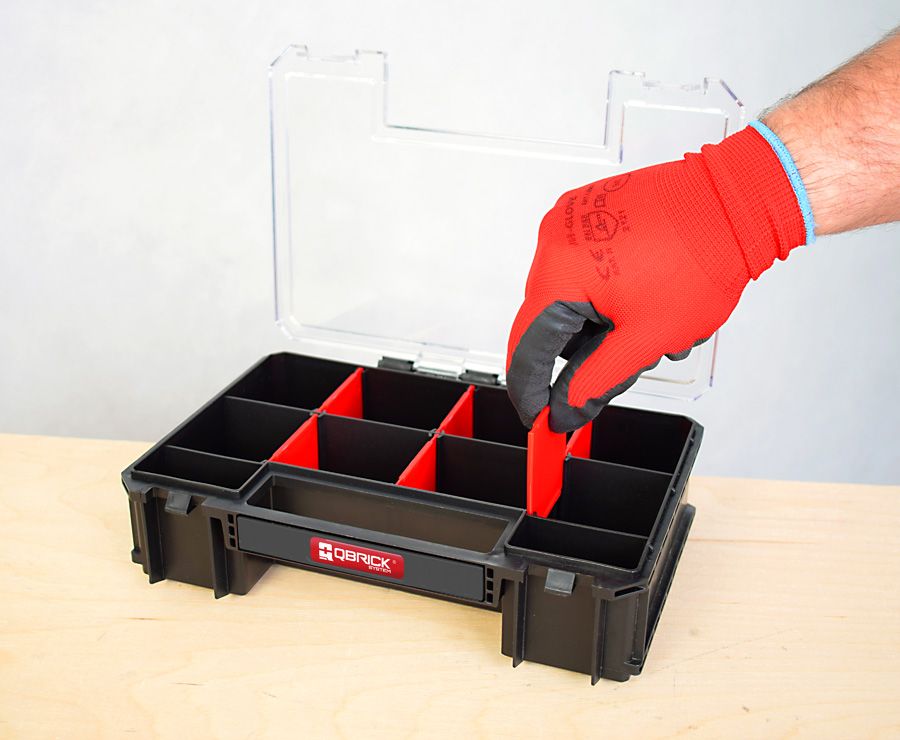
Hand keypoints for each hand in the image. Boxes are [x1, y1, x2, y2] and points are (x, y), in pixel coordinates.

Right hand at [506, 125, 807, 431]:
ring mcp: (573, 218)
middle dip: (582, 347)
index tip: (540, 416)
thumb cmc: (702, 259)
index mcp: (560, 270)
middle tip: (625, 358)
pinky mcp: (591, 208)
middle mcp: (555, 238)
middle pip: (547, 319)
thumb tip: (563, 410)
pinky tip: (640, 292)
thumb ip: (594, 380)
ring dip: (596, 318)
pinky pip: (581, 263)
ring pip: (566, 293)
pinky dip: (602, 289)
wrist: (736, 200)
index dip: (530, 389)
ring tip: (645, 317)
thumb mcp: (644, 339)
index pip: (526, 346)